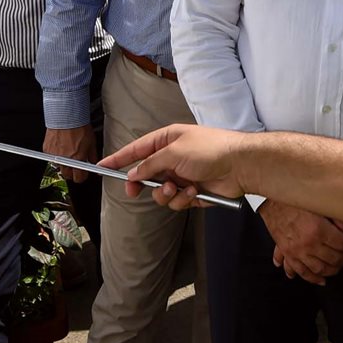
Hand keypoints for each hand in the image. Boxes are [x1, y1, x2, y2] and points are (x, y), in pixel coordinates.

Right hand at [43, 125, 96, 183]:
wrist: (66, 117)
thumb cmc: (79, 127)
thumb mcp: (92, 142)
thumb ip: (92, 156)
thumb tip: (93, 163)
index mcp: (77, 160)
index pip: (79, 178)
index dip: (82, 176)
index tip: (83, 173)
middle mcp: (65, 160)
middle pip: (67, 175)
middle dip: (72, 172)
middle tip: (76, 164)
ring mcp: (55, 156)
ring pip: (59, 167)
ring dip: (64, 163)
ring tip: (68, 152)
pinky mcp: (47, 151)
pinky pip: (51, 158)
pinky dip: (56, 155)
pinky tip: (61, 146)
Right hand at [99, 124, 246, 208]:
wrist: (240, 165)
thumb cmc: (210, 149)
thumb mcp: (174, 151)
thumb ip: (150, 164)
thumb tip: (134, 174)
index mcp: (168, 140)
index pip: (137, 149)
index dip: (119, 158)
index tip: (102, 166)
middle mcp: (173, 158)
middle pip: (146, 175)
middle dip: (141, 184)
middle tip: (133, 191)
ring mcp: (183, 176)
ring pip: (160, 193)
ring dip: (167, 193)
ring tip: (179, 187)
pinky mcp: (193, 192)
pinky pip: (177, 201)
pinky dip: (184, 198)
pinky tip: (195, 191)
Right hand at [260, 201, 342, 285]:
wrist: (271, 201)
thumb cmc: (295, 199)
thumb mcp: (319, 202)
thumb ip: (336, 216)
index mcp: (318, 229)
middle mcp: (308, 243)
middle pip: (335, 259)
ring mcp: (297, 251)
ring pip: (320, 269)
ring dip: (333, 270)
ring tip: (341, 265)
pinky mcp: (288, 253)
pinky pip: (302, 271)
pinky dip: (312, 278)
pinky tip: (321, 279)